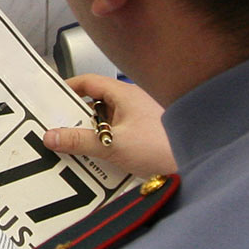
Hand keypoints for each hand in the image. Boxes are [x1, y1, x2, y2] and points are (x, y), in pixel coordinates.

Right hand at [44, 74, 176, 176]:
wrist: (197, 167)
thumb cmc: (164, 147)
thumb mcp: (112, 144)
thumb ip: (80, 141)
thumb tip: (52, 136)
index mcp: (125, 94)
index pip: (89, 82)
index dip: (69, 88)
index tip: (52, 99)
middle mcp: (132, 104)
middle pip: (95, 104)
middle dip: (76, 118)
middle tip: (58, 129)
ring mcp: (139, 121)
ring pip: (105, 122)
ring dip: (90, 135)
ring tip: (73, 148)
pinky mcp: (144, 138)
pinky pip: (116, 137)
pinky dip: (103, 146)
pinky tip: (96, 160)